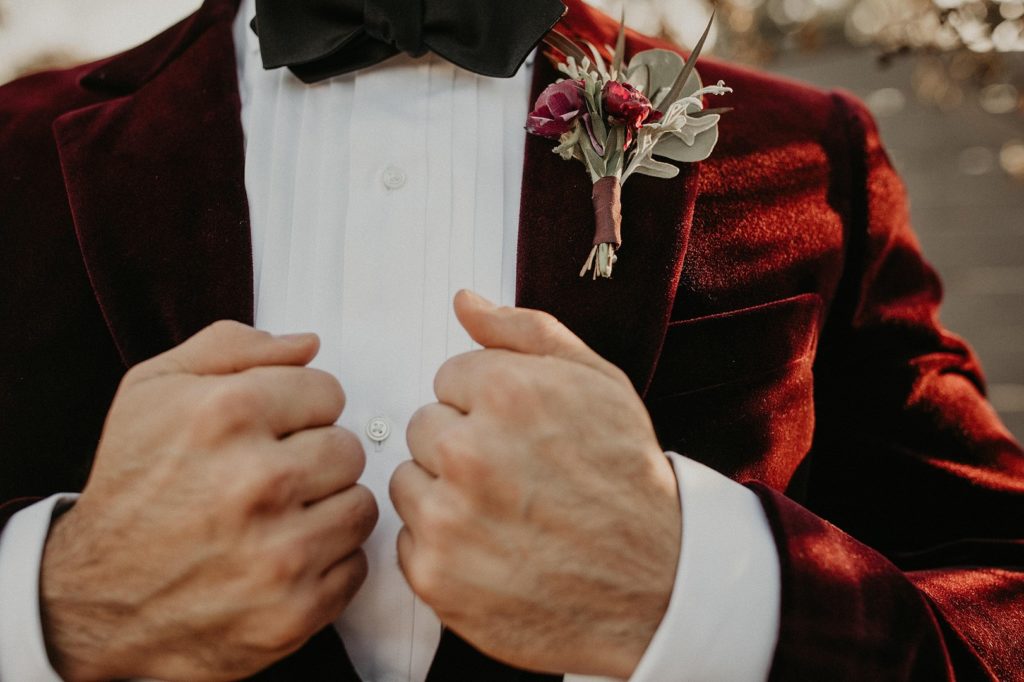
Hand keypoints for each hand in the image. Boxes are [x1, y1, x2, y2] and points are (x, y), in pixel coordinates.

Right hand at [40, 321, 377, 681]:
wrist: (95, 596)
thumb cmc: (131, 485)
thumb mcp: (154, 389)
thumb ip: (233, 347)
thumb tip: (309, 344)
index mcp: (227, 415)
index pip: (328, 390)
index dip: (299, 409)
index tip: (271, 430)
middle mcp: (257, 483)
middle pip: (349, 449)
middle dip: (315, 458)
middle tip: (270, 477)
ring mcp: (279, 554)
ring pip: (360, 507)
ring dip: (326, 510)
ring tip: (276, 517)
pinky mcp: (293, 612)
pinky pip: (355, 566)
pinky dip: (326, 564)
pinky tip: (279, 558)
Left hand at [390, 291, 680, 677]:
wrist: (655, 582)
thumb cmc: (625, 477)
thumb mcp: (597, 381)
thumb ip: (524, 331)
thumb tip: (464, 302)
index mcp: (506, 393)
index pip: (448, 377)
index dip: (487, 404)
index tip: (522, 432)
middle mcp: (469, 453)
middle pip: (424, 427)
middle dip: (461, 444)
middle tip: (515, 475)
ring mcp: (448, 519)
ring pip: (408, 482)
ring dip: (444, 494)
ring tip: (505, 514)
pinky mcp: (435, 576)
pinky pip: (409, 540)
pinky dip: (443, 548)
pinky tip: (493, 552)